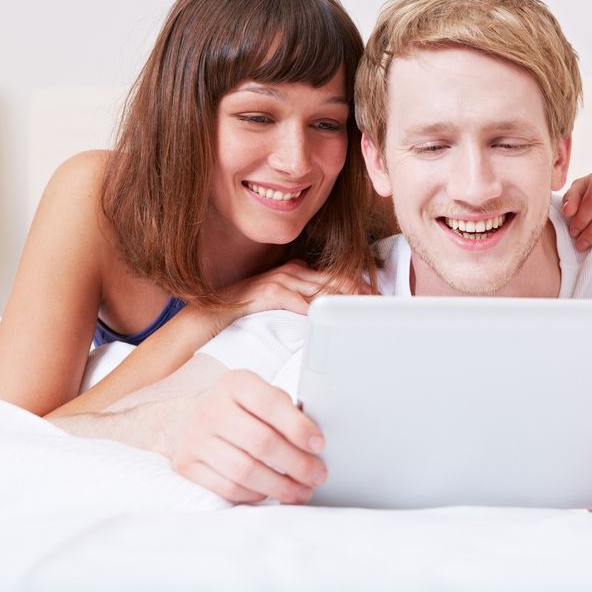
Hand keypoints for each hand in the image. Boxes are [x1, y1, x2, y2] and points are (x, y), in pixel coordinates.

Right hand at [164, 369, 327, 503]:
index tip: (319, 444)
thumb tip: (315, 443)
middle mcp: (211, 408)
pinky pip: (227, 488)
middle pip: (260, 442)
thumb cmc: (239, 408)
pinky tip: (272, 492)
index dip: (298, 427)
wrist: (188, 414)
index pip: (271, 404)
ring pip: (244, 471)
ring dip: (280, 486)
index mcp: (236, 383)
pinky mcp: (186, 465)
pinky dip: (255, 494)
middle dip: (296, 463)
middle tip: (318, 475)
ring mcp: (195, 438)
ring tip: (301, 490)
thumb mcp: (260, 395)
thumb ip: (285, 411)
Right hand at [213, 259, 371, 329]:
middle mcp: (293, 271)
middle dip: (359, 294)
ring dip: (343, 303)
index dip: (359, 288)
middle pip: (335, 281)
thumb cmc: (248, 311)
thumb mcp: (281, 301)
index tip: (378, 298)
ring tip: (362, 313)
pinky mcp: (268, 292)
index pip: (336, 277)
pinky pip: (296, 301)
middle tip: (379, 306)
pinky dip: (313, 311)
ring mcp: (281, 280)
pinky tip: (327, 319)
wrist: (212, 313)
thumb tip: (326, 312)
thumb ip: (303, 300)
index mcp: (298, 272)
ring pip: (320, 290)